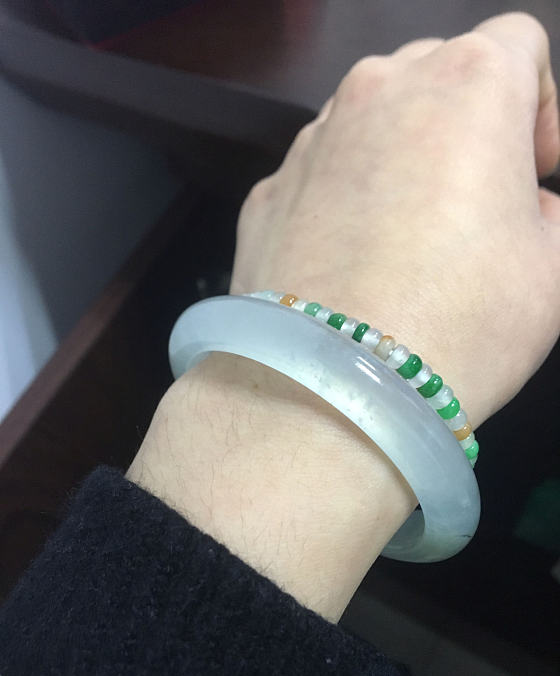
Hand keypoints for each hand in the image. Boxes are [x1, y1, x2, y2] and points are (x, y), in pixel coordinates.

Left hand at [129, 13, 559, 621]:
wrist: (331, 391)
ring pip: (371, 122)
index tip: (536, 175)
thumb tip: (524, 202)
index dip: (540, 108)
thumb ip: (548, 211)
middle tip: (477, 205)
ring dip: (402, 158)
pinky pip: (321, 174)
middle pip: (437, 74)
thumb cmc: (462, 325)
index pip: (517, 45)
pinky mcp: (266, 193)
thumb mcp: (552, 268)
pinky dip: (345, 198)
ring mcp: (310, 141)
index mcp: (465, 85)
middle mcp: (376, 91)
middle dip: (469, 126)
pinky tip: (353, 263)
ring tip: (410, 239)